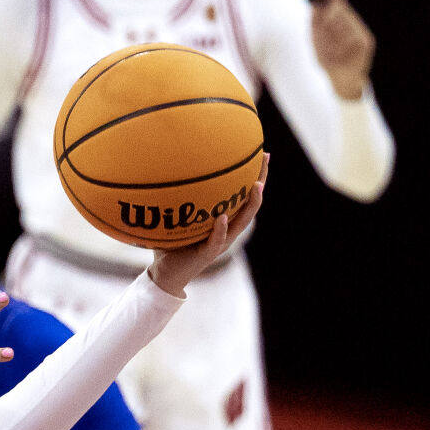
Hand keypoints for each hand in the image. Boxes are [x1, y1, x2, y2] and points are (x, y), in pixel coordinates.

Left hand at [149, 154, 266, 295]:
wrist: (165, 274)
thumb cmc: (171, 245)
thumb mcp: (177, 218)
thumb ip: (179, 199)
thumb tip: (167, 169)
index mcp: (224, 222)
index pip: (243, 197)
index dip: (254, 177)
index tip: (262, 154)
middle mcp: (227, 231)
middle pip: (250, 205)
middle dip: (260, 182)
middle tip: (265, 160)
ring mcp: (219, 243)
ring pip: (240, 223)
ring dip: (250, 204)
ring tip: (256, 187)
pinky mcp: (207, 254)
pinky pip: (216, 240)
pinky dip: (220, 229)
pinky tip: (223, 217)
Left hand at [311, 0, 374, 99]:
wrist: (343, 84)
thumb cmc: (329, 63)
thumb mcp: (317, 45)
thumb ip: (315, 26)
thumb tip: (315, 5)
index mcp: (343, 22)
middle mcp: (354, 25)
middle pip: (337, 10)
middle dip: (324, 21)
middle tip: (322, 39)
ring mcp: (361, 33)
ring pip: (342, 22)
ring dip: (330, 36)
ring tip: (330, 53)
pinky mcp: (366, 42)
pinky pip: (349, 36)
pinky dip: (339, 45)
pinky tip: (338, 56)